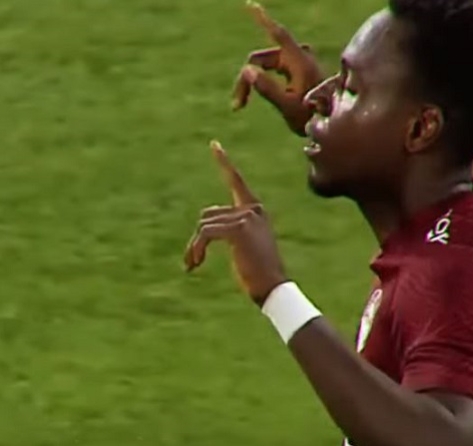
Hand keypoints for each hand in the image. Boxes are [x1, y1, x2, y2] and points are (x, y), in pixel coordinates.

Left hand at [184, 140, 287, 305]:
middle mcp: (253, 209)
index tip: (214, 145)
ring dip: (193, 248)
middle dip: (196, 238)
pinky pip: (205, 233)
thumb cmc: (258, 273)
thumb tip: (203, 230)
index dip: (224, 163)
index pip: (236, 181)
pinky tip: (196, 265)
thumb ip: (230, 230)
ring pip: (203, 226)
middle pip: (207, 214)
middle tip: (191, 261)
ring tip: (193, 266)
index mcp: (255, 211)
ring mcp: (247, 217)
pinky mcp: (238, 228)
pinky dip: (196, 249)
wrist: (272, 287)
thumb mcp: (244, 246)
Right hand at [232, 1, 325, 135]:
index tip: (250, 4)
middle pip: (262, 58)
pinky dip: (262, 80)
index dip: (262, 19)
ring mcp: (298, 61)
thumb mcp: (287, 106)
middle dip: (247, 78)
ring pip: (265, 65)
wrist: (332, 123)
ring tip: (240, 105)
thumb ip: (267, 88)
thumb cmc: (312, 116)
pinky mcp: (297, 69)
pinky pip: (273, 68)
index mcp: (299, 61)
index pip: (277, 34)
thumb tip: (246, 70)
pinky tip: (246, 99)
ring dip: (253, 81)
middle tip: (238, 105)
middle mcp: (298, 57)